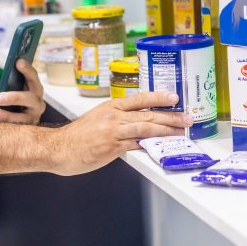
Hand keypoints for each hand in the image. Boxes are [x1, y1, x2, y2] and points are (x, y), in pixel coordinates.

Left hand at [0, 59, 45, 124]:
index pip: (33, 77)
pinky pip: (16, 127)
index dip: (27, 69)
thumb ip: (1, 89)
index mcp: (35, 88)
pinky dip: (3, 122)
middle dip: (14, 97)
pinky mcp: (27, 129)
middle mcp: (38, 102)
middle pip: (30, 99)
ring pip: (23, 118)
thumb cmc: (8, 97)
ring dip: (6, 115)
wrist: (10, 114)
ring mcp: (34, 117)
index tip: (18, 61)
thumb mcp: (4, 90)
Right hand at [51, 91, 191, 175]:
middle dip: (171, 116)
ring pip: (146, 127)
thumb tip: (139, 122)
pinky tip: (162, 146)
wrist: (58, 148)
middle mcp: (114, 116)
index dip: (159, 96)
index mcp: (111, 106)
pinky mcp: (112, 147)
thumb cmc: (78, 136)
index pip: (140, 98)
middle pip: (148, 113)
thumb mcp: (98, 118)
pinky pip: (137, 145)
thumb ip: (118, 118)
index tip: (175, 96)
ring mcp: (113, 131)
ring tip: (181, 131)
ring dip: (167, 130)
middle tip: (188, 117)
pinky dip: (151, 145)